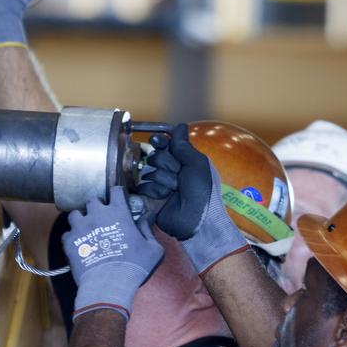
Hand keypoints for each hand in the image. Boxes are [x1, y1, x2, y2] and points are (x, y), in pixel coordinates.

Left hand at [63, 189, 163, 319]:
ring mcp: (80, 227)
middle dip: (96, 206)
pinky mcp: (69, 242)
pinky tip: (79, 245)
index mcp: (118, 213)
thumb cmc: (134, 267)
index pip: (115, 191)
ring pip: (75, 214)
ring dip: (81, 219)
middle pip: (92, 200)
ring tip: (86, 229)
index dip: (116, 194)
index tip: (117, 199)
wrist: (110, 284)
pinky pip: (67, 234)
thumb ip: (148, 231)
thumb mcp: (153, 249)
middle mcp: (97, 215)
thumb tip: (145, 221)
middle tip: (101, 217)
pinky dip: (72, 238)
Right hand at [136, 124, 245, 273]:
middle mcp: (173, 170)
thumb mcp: (197, 164)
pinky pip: (145, 185)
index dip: (160, 141)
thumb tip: (179, 125)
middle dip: (167, 165)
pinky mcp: (152, 197)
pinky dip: (155, 190)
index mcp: (186, 160)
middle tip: (178, 177)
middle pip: (156, 155)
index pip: (166, 143)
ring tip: (174, 190)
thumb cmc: (202, 192)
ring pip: (150, 170)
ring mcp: (162, 183)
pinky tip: (164, 197)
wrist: (195, 221)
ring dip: (163, 180)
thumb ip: (184, 145)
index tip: (156, 140)